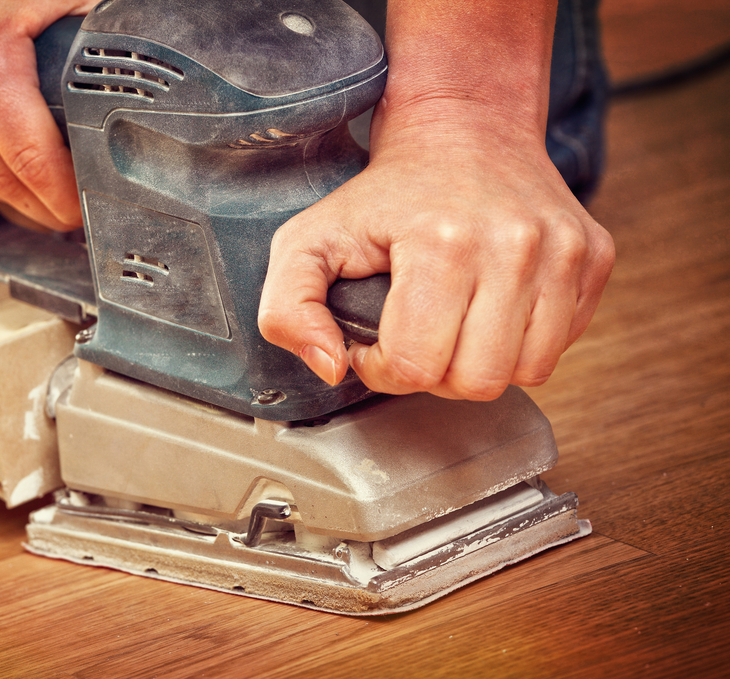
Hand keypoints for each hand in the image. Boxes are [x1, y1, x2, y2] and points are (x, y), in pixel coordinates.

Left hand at [258, 109, 614, 400]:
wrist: (463, 130)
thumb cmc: (384, 193)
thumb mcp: (307, 240)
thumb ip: (288, 310)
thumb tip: (331, 368)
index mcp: (442, 244)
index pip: (416, 367)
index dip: (384, 367)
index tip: (375, 338)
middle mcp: (516, 246)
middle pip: (476, 381)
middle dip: (434, 372)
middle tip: (414, 334)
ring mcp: (564, 252)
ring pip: (526, 373)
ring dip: (480, 363)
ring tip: (453, 324)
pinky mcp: (594, 258)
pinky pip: (560, 346)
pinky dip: (520, 344)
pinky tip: (490, 309)